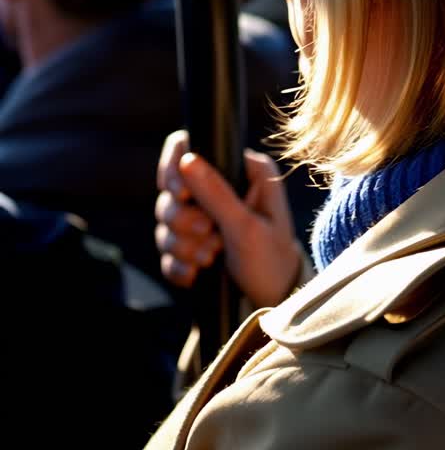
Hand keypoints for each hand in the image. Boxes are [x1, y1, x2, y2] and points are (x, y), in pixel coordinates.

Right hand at [155, 130, 301, 308]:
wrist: (275, 301)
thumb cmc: (273, 259)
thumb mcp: (247, 227)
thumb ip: (217, 194)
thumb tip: (187, 158)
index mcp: (241, 172)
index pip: (189, 148)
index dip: (174, 169)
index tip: (181, 195)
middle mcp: (221, 188)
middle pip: (170, 190)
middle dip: (183, 220)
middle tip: (209, 235)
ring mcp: (203, 216)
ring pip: (166, 222)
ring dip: (183, 245)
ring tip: (211, 257)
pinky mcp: (192, 244)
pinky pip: (167, 250)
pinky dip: (178, 265)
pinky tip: (196, 274)